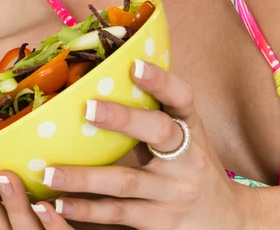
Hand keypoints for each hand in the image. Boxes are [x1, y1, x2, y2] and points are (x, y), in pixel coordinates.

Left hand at [34, 61, 259, 229]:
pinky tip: (58, 203)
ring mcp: (175, 193)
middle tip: (87, 107)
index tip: (133, 65)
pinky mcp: (161, 224)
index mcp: (192, 127)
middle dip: (123, 119)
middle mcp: (189, 158)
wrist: (230, 221)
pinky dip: (87, 211)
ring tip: (49, 171)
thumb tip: (107, 74)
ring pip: (127, 182)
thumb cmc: (194, 165)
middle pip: (158, 132)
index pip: (182, 97)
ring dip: (85, 178)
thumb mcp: (186, 135)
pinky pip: (119, 216)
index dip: (160, 80)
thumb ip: (155, 112)